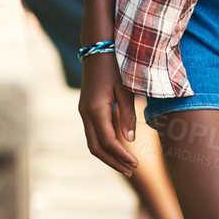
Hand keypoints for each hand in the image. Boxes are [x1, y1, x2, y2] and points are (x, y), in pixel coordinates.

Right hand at [78, 52, 138, 173]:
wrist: (97, 48)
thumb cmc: (115, 66)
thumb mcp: (125, 89)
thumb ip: (128, 115)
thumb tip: (129, 140)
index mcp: (95, 109)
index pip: (108, 141)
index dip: (121, 155)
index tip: (136, 164)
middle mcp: (85, 113)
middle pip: (96, 148)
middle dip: (113, 161)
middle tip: (131, 170)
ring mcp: (83, 111)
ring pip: (92, 142)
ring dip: (107, 156)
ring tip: (125, 165)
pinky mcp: (85, 108)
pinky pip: (92, 133)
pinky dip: (103, 145)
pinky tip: (116, 148)